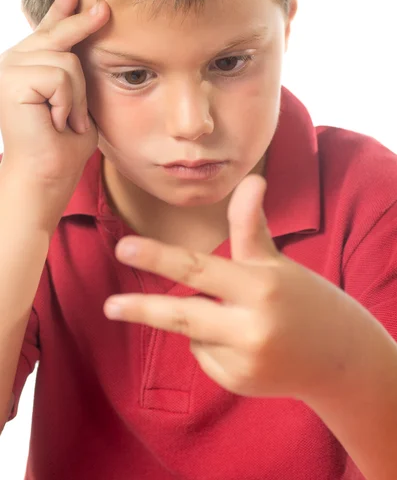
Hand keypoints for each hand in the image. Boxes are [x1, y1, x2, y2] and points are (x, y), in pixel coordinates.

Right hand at [0, 0, 109, 228]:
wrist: (49, 174)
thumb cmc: (65, 144)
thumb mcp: (78, 98)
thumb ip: (75, 68)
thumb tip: (85, 34)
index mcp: (28, 65)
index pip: (49, 30)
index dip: (63, 9)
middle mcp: (13, 61)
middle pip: (61, 36)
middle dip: (83, 32)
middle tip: (104, 13)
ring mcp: (9, 67)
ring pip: (68, 61)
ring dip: (76, 98)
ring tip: (64, 120)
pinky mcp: (12, 78)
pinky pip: (61, 76)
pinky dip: (68, 103)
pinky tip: (56, 121)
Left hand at [104, 175, 350, 400]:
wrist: (339, 357)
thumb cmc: (303, 298)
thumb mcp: (275, 261)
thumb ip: (250, 225)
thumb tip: (251, 179)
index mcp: (260, 286)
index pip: (199, 268)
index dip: (158, 257)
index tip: (123, 248)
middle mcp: (251, 326)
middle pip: (184, 316)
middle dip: (142, 310)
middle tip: (109, 305)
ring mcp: (244, 360)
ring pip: (194, 335)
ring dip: (204, 324)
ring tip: (244, 320)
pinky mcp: (239, 382)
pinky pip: (206, 357)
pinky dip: (215, 345)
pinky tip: (247, 345)